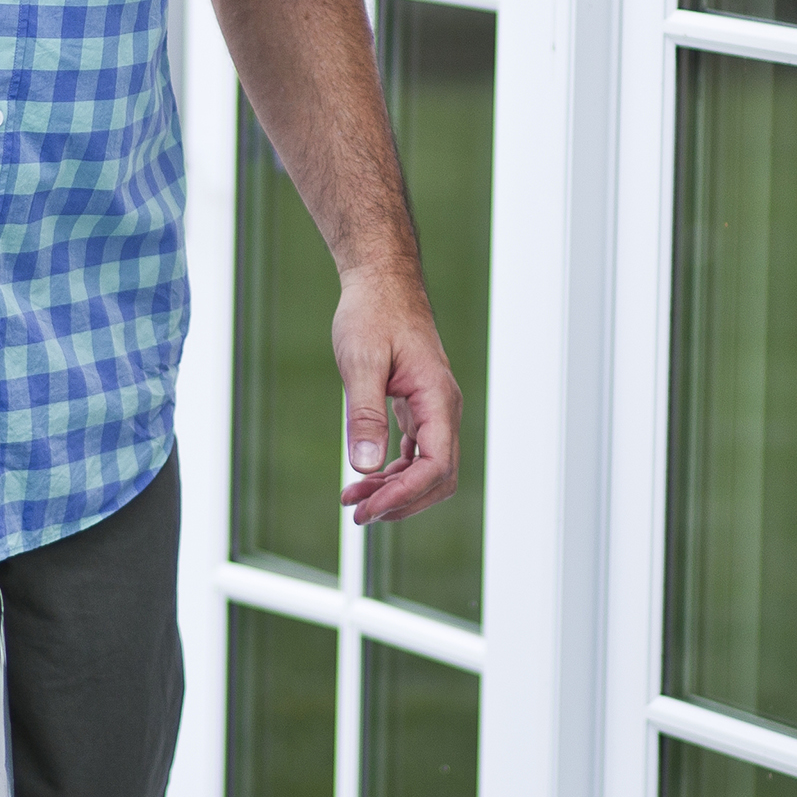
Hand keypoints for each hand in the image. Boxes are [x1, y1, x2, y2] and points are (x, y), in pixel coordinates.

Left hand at [332, 265, 462, 523]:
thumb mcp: (361, 362)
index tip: (367, 509)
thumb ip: (365, 415)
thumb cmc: (372, 313)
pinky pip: (417, 453)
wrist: (381, 281)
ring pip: (428, 469)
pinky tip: (366, 479)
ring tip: (353, 502)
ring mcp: (433, 410)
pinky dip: (394, 472)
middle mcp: (443, 408)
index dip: (403, 495)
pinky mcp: (419, 407)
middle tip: (357, 515)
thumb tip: (365, 468)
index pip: (436, 466)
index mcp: (437, 398)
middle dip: (401, 502)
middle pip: (439, 478)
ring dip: (395, 492)